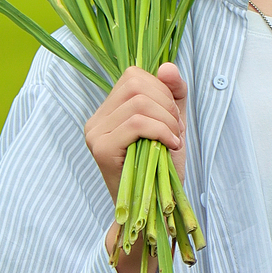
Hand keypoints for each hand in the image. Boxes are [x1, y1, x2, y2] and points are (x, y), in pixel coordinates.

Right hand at [85, 63, 186, 204]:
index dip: (161, 90)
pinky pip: (136, 123)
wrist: (155, 206)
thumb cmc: (162, 166)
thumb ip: (173, 93)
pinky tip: (170, 145)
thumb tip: (166, 66)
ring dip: (167, 120)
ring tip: (173, 139)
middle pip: (135, 84)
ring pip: (138, 103)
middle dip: (166, 104)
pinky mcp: (101, 149)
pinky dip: (161, 130)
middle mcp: (95, 120)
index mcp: (108, 111)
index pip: (133, 76)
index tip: (173, 117)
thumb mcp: (172, 122)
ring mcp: (95, 134)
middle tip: (176, 130)